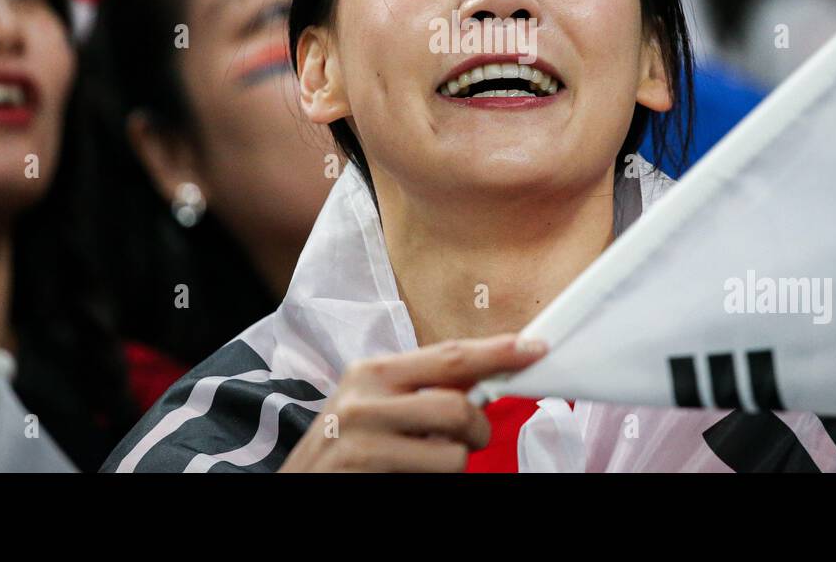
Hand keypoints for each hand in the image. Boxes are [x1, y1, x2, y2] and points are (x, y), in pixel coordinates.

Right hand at [278, 333, 547, 471]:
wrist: (299, 486)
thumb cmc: (345, 448)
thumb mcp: (374, 405)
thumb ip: (421, 388)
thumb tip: (484, 374)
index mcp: (372, 371)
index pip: (449, 355)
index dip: (497, 351)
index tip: (535, 348)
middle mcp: (364, 397)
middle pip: (457, 406)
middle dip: (478, 428)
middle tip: (473, 438)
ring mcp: (361, 437)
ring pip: (452, 453)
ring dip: (454, 465)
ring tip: (425, 465)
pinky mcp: (363, 470)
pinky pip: (435, 479)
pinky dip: (435, 482)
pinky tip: (405, 477)